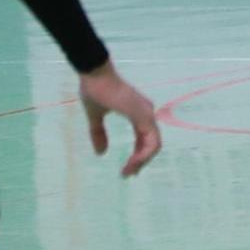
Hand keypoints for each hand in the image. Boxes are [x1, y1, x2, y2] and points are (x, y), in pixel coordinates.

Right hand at [79, 62, 161, 177]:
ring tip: (128, 172)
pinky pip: (150, 140)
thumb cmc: (95, 90)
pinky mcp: (142, 114)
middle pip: (152, 144)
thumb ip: (98, 133)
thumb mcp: (95, 116)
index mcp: (138, 113)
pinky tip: (132, 162)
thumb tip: (100, 153)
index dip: (138, 155)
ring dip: (142, 161)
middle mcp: (146, 113)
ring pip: (154, 144)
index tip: (127, 169)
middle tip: (128, 174)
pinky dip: (143, 154)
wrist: (94, 74)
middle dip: (141, 162)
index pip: (145, 139)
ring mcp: (146, 113)